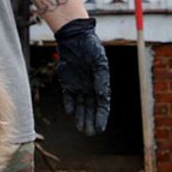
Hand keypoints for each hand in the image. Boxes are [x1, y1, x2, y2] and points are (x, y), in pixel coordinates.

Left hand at [55, 19, 111, 134]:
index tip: (100, 128)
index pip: (102, 105)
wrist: (74, 39)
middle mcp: (91, 88)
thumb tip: (102, 95)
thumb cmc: (90, 48)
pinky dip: (70, 106)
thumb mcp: (99, 62)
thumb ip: (101, 79)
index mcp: (102, 84)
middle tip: (90, 133)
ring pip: (81, 107)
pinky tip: (71, 112)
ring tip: (82, 129)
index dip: (101, 117)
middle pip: (92, 109)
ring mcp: (79, 86)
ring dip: (81, 118)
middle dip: (91, 121)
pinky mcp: (68, 83)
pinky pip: (69, 98)